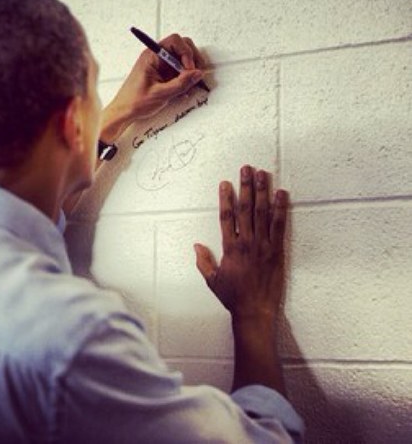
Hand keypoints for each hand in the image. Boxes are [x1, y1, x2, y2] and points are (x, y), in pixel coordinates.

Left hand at [100, 34, 205, 142]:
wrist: (124, 112)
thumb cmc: (134, 101)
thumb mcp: (160, 94)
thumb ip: (180, 84)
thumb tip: (197, 74)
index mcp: (152, 56)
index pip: (175, 41)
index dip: (186, 52)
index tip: (189, 68)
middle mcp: (157, 57)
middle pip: (182, 47)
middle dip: (192, 59)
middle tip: (195, 74)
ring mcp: (161, 66)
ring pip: (182, 60)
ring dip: (190, 71)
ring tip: (190, 84)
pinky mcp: (164, 75)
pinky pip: (179, 72)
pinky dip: (185, 79)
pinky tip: (184, 90)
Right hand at [194, 165, 287, 325]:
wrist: (255, 311)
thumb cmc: (233, 296)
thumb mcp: (212, 280)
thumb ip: (203, 261)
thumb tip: (196, 245)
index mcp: (230, 248)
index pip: (227, 217)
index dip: (225, 199)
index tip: (225, 183)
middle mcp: (247, 243)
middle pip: (246, 209)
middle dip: (246, 187)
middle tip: (246, 169)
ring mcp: (264, 245)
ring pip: (262, 213)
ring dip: (263, 191)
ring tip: (263, 174)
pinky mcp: (277, 250)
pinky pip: (279, 225)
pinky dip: (281, 209)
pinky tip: (282, 194)